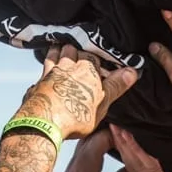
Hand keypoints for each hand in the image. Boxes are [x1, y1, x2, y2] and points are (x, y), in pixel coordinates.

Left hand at [15, 45, 137, 140]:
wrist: (44, 124)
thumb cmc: (76, 115)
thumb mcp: (102, 102)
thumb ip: (116, 85)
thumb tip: (132, 71)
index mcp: (86, 69)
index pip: (95, 54)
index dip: (98, 55)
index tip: (101, 58)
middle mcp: (68, 66)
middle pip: (73, 48)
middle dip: (78, 48)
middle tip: (81, 49)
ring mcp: (50, 72)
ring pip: (56, 52)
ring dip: (61, 50)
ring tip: (63, 49)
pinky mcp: (38, 82)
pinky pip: (43, 66)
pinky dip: (46, 62)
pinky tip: (46, 67)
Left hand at [41, 128, 129, 171]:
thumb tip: (129, 169)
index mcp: (88, 164)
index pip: (104, 135)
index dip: (119, 133)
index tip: (133, 135)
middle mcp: (78, 159)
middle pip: (94, 132)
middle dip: (112, 130)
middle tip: (129, 134)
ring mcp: (73, 163)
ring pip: (88, 139)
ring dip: (103, 136)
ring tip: (121, 140)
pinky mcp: (71, 169)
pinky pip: (85, 148)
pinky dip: (97, 145)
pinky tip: (107, 151)